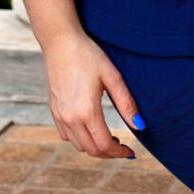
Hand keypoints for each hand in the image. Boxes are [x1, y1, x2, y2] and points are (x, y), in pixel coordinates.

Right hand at [41, 30, 144, 160]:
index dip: (119, 153)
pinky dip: (79, 139)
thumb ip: (126, 103)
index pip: (104, 145)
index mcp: (86, 111)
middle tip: (123, 147)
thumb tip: (140, 126)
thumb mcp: (112, 76)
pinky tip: (90, 128)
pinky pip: (65, 135)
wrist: (59, 41)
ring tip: (109, 138)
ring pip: (77, 145)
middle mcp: (70, 117)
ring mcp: (59, 115)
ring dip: (94, 147)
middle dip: (109, 153)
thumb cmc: (88, 55)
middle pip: (91, 150)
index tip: (130, 152)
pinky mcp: (53, 109)